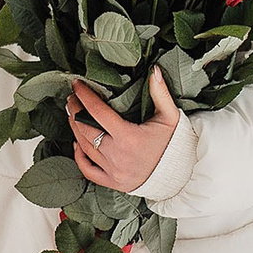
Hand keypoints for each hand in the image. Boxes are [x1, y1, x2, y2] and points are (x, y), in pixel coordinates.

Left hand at [67, 73, 180, 193]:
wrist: (180, 175)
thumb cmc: (174, 144)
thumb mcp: (170, 116)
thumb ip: (160, 92)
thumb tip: (154, 69)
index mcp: (129, 137)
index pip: (98, 112)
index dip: (85, 96)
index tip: (77, 85)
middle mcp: (117, 156)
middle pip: (86, 129)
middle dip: (75, 111)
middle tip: (72, 99)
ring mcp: (113, 171)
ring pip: (84, 148)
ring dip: (75, 129)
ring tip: (72, 115)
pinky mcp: (112, 183)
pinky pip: (88, 170)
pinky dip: (79, 157)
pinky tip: (77, 144)